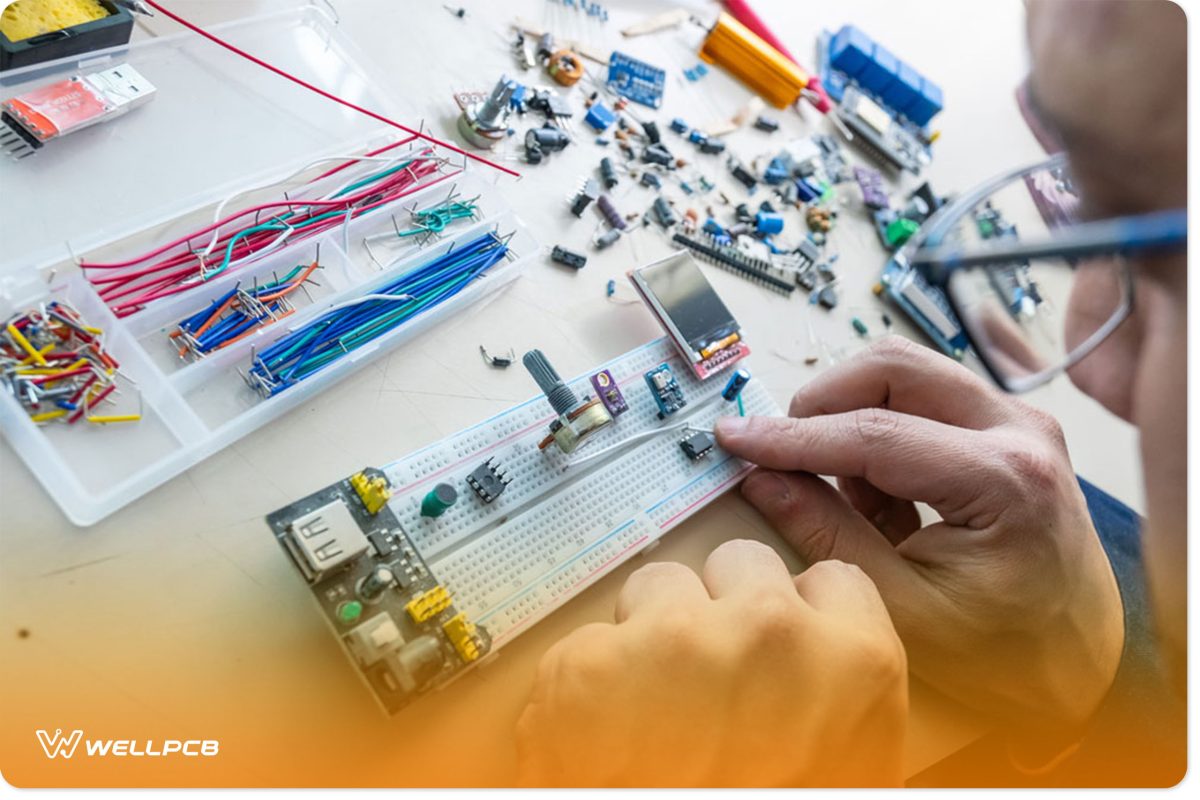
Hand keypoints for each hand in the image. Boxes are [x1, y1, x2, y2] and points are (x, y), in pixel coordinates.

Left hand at [515, 540, 906, 786]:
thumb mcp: (845, 762)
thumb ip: (833, 686)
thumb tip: (810, 650)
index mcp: (851, 664)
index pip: (828, 580)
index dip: (799, 612)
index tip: (777, 635)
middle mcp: (765, 633)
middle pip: (739, 563)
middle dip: (721, 610)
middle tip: (708, 679)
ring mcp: (669, 642)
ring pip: (657, 584)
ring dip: (652, 635)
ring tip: (652, 712)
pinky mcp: (584, 665)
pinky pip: (591, 638)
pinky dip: (590, 681)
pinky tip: (605, 737)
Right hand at [715, 337, 1123, 748]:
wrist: (1079, 660)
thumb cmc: (1004, 653)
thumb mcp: (902, 609)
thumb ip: (827, 536)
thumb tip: (761, 479)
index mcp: (1004, 481)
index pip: (873, 433)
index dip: (791, 435)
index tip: (734, 437)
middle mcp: (1020, 432)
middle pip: (894, 368)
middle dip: (822, 402)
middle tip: (780, 452)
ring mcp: (1018, 422)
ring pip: (906, 374)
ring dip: (852, 419)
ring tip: (845, 496)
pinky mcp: (1007, 428)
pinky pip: (923, 399)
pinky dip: (880, 434)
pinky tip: (882, 501)